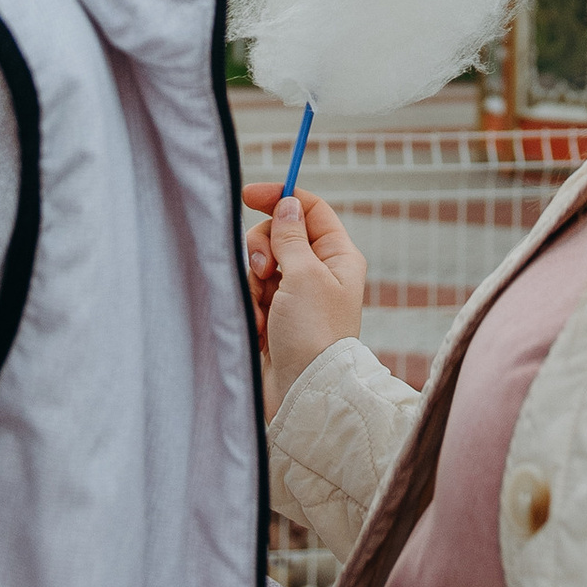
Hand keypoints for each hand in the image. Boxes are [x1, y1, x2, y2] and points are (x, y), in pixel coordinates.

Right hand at [241, 184, 365, 403]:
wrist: (303, 391)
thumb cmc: (313, 333)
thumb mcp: (303, 274)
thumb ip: (290, 235)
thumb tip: (287, 202)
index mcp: (338, 256)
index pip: (310, 209)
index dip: (281, 197)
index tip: (248, 196)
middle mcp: (318, 271)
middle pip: (279, 233)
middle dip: (263, 249)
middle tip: (266, 273)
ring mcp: (295, 294)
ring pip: (260, 262)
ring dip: (254, 281)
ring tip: (264, 309)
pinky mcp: (275, 314)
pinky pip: (252, 290)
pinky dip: (251, 303)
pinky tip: (260, 325)